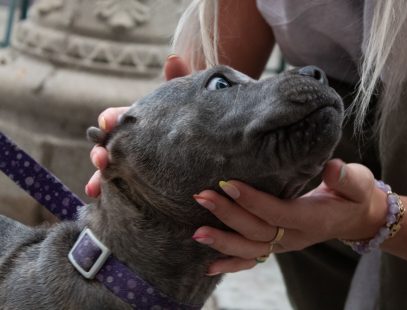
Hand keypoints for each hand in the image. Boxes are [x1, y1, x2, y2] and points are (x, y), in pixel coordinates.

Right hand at [85, 55, 191, 196]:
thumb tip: (173, 58)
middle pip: (111, 145)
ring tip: (94, 187)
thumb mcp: (189, 98)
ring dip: (101, 175)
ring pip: (114, 167)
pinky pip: (126, 186)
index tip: (107, 122)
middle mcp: (136, 140)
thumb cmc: (198, 115)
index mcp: (141, 120)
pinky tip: (102, 200)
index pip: (119, 118)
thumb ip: (180, 79)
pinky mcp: (146, 181)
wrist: (216, 141)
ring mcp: (139, 161)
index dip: (110, 119)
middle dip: (101, 151)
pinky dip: (113, 193)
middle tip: (100, 158)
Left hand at [191, 159, 387, 274]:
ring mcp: (284, 245)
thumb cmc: (354, 195)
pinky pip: (253, 260)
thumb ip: (346, 178)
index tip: (227, 184)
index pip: (276, 211)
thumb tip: (332, 167)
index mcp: (312, 219)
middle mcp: (295, 237)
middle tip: (202, 198)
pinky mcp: (277, 246)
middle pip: (257, 230)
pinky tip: (209, 266)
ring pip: (250, 249)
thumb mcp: (358, 183)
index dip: (252, 200)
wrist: (355, 217)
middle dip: (227, 215)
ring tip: (196, 233)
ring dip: (222, 241)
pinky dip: (231, 264)